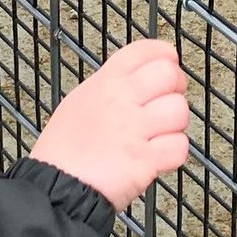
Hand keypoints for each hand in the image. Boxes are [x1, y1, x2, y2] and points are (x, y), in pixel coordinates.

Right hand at [29, 39, 189, 211]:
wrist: (55, 185)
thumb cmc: (63, 149)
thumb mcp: (79, 102)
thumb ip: (109, 88)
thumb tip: (136, 82)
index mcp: (105, 82)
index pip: (144, 51)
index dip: (164, 56)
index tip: (168, 66)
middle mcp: (122, 100)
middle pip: (170, 75)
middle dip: (176, 89)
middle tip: (165, 104)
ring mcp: (135, 129)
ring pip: (179, 111)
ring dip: (175, 125)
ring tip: (159, 135)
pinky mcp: (145, 159)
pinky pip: (180, 147)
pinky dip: (173, 153)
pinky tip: (157, 157)